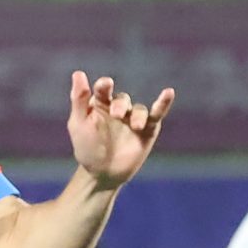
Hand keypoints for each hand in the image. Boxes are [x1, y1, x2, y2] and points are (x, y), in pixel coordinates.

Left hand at [67, 71, 174, 189]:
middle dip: (119, 105)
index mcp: (100, 105)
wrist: (102, 173)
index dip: (104, 85)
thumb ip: (79, 100)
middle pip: (121, 99)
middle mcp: (118, 108)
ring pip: (138, 109)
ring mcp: (134, 119)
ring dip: (136, 115)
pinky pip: (157, 114)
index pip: (103, 89)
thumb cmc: (87, 148)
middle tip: (116, 115)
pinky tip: (168, 93)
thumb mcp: (79, 124)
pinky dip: (163, 104)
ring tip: (134, 126)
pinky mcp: (148, 129)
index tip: (105, 84)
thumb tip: (78, 73)